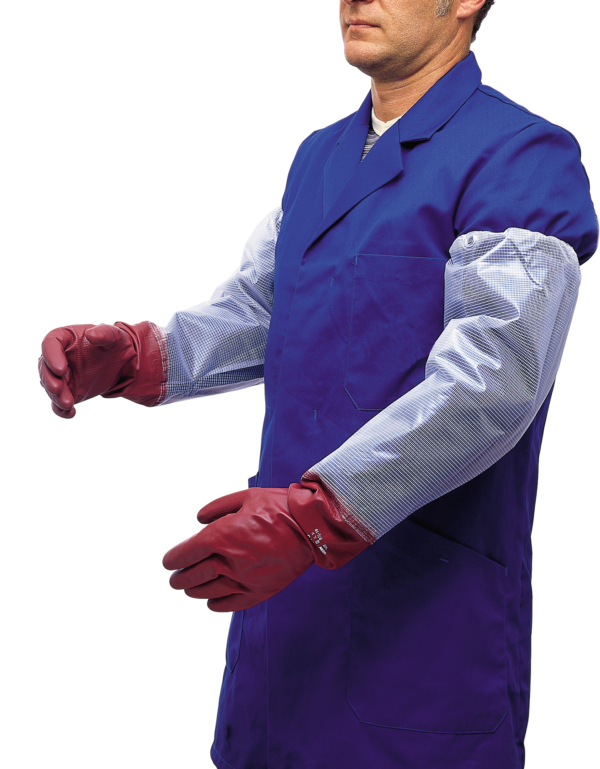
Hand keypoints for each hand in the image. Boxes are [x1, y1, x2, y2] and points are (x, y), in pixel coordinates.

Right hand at [38, 323, 137, 417]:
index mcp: (65, 338)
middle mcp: (58, 356)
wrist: (122, 362)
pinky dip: (61, 410)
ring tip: (68, 404)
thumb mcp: (115, 336)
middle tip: (59, 389)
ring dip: (56, 396)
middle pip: (45, 367)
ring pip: (50, 386)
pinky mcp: (68, 390)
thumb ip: (105, 333)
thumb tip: (91, 335)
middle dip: (49, 380)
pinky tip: (71, 413)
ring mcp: (61, 375)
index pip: (50, 344)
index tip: (61, 369)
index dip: (52, 356)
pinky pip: (58, 402)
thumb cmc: (116, 344)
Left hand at [162, 482, 371, 612]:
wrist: (312, 526)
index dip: (173, 559)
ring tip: (189, 588)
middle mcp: (230, 560)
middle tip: (175, 578)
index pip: (186, 553)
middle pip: (193, 575)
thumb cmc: (279, 507)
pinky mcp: (261, 591)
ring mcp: (245, 579)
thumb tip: (199, 520)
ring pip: (208, 591)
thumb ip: (217, 508)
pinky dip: (217, 604)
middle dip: (180, 577)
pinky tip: (211, 602)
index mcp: (223, 535)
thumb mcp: (245, 496)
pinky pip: (231, 604)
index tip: (168, 562)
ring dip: (195, 590)